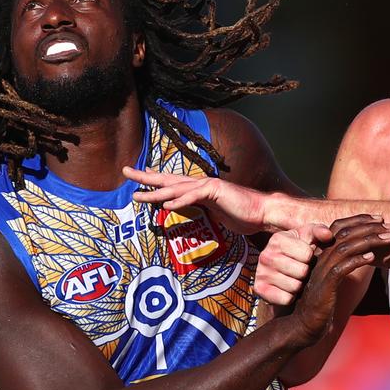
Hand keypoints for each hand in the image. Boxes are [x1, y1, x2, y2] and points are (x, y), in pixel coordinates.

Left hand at [122, 166, 269, 234]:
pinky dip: (180, 200)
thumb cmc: (243, 215)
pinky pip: (194, 196)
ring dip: (156, 191)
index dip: (154, 180)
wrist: (263, 213)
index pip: (172, 183)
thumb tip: (196, 217)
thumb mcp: (217, 215)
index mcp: (200, 189)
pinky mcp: (216, 192)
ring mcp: (208, 186)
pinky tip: (166, 205)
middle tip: (126, 171)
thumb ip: (204, 213)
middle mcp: (201, 184)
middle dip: (145, 176)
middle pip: (168, 179)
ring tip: (138, 195)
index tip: (138, 178)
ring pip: (176, 188)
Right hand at [256, 223, 332, 308]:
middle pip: (302, 271)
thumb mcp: (308, 237)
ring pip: (295, 286)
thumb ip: (319, 232)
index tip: (304, 257)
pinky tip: (286, 289)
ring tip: (294, 279)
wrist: (278, 272)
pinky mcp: (259, 289)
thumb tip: (328, 235)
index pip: (307, 254)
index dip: (310, 258)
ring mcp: (261, 273)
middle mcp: (265, 255)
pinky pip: (286, 299)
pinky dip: (290, 297)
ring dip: (298, 286)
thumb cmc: (297, 251)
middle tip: (300, 271)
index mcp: (277, 239)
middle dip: (305, 273)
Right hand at [290, 215, 389, 345]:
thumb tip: (367, 252)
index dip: (359, 219)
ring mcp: (321, 271)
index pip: (339, 226)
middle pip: (344, 233)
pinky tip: (372, 258)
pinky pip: (342, 267)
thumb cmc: (321, 301)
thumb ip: (344, 262)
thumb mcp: (332, 277)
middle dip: (370, 227)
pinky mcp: (325, 286)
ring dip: (369, 240)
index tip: (379, 218)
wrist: (304, 324)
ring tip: (388, 238)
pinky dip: (357, 260)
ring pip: (345, 247)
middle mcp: (320, 257)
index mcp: (321, 252)